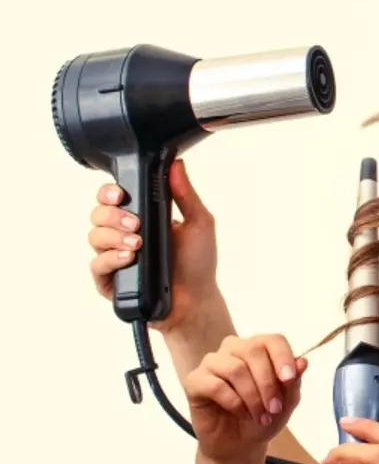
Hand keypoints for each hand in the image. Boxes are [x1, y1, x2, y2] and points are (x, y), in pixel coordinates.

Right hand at [88, 160, 220, 333]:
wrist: (196, 299)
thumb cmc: (198, 263)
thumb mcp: (199, 223)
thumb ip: (186, 194)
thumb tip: (177, 165)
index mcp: (141, 216)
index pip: (112, 197)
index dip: (110, 192)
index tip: (120, 194)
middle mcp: (123, 234)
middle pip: (98, 213)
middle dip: (113, 215)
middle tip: (135, 223)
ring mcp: (114, 257)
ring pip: (94, 236)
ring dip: (114, 237)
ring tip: (137, 244)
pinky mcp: (109, 280)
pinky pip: (96, 265)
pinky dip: (111, 259)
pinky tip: (129, 258)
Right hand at [183, 334, 308, 463]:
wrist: (239, 445)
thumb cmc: (264, 418)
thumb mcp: (286, 403)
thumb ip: (293, 382)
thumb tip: (303, 361)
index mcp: (258, 348)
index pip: (272, 340)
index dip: (283, 357)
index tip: (289, 379)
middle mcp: (234, 349)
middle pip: (253, 351)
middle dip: (268, 383)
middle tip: (274, 408)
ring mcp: (212, 363)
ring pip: (235, 369)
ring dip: (252, 397)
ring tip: (260, 416)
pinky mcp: (194, 380)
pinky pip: (215, 385)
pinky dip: (233, 402)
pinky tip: (240, 413)